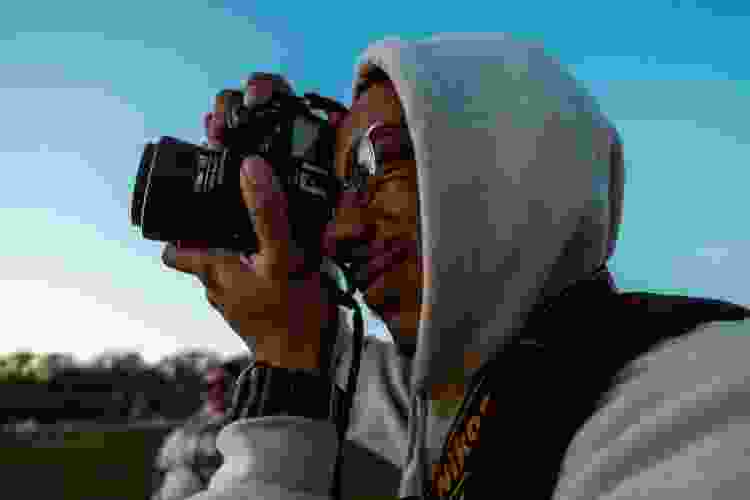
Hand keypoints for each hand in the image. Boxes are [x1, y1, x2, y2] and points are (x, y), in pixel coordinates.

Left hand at [162, 111, 332, 369]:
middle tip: (243, 210)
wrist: (304, 364)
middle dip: (220, 230)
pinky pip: (247, 279)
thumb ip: (267, 215)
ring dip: (242, 248)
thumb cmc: (289, 316)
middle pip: (202, 250)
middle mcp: (217, 285)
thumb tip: (251, 167)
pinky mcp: (254, 309)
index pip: (174, 246)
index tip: (195, 203)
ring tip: (271, 234)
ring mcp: (235, 300)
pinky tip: (284, 260)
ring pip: (227, 265)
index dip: (178, 223)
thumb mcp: (281, 258)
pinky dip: (259, 266)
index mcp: (212, 269)